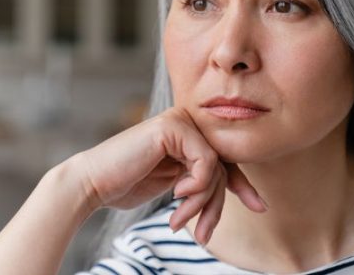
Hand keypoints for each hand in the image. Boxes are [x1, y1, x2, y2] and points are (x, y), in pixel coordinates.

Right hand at [73, 107, 266, 244]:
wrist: (93, 183)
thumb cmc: (127, 185)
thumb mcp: (175, 184)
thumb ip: (200, 179)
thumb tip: (238, 189)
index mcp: (185, 134)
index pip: (224, 159)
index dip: (242, 185)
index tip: (259, 207)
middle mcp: (185, 122)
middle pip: (222, 165)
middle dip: (214, 204)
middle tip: (201, 233)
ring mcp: (179, 120)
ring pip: (215, 167)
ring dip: (200, 202)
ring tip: (178, 221)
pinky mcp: (173, 126)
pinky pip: (206, 162)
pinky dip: (196, 186)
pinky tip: (176, 195)